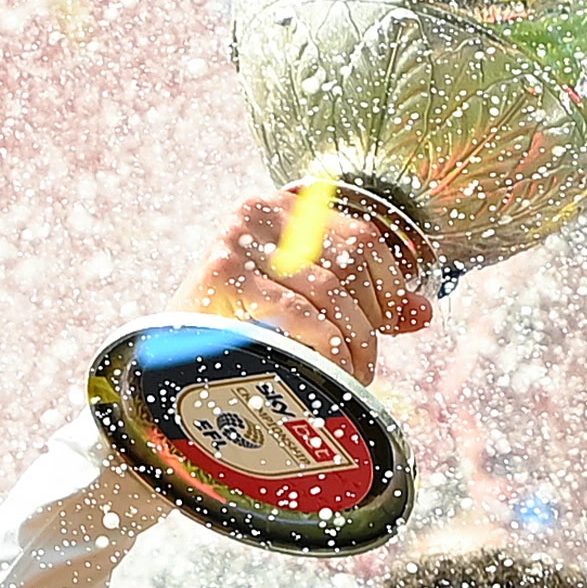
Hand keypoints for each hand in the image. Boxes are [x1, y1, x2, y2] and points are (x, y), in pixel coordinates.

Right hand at [175, 192, 432, 382]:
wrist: (163, 368)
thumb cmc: (240, 335)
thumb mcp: (303, 307)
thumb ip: (363, 303)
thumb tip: (422, 313)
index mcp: (283, 208)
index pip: (364, 236)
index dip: (388, 287)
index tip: (381, 328)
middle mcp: (259, 211)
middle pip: (352, 258)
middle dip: (369, 322)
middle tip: (363, 366)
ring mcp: (237, 239)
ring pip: (331, 290)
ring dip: (352, 344)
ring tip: (347, 379)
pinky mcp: (221, 275)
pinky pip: (302, 316)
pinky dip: (327, 352)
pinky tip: (326, 375)